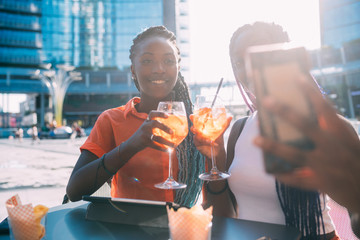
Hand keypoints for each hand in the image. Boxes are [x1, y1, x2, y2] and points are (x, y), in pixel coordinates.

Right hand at [125, 111, 175, 151]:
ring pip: (157, 137)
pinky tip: (167, 150)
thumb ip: (156, 124)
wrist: (132, 143)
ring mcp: (145, 134)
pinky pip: (155, 145)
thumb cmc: (143, 134)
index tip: (168, 116)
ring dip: (166, 142)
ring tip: (174, 145)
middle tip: (172, 132)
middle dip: (164, 127)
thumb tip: (172, 125)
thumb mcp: (147, 127)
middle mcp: (145, 126)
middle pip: (155, 123)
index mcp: (147, 121)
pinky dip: (162, 148)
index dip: (160, 113)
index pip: (152, 114)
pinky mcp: (145, 142)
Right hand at [189, 114, 231, 159]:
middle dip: (192, 118)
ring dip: (197, 130)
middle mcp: (200, 128)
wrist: (217, 151)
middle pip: (194, 121)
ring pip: (194, 130)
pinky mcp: (196, 141)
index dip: (199, 112)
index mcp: (205, 124)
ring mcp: (197, 134)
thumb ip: (225, 124)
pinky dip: (204, 140)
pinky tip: (210, 141)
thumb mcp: (221, 131)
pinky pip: (198, 139)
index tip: (199, 109)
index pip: (200, 116)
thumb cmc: (217, 139)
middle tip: (192, 116)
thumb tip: (230, 116)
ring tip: (201, 132)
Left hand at [253, 76, 359, 211]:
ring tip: (255, 139)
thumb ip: (330, 123)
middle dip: (284, 111)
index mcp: (339, 132)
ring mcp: (325, 165)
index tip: (297, 76)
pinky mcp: (320, 182)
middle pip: (304, 125)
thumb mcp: (346, 136)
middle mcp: (331, 146)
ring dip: (273, 146)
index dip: (311, 92)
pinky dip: (283, 175)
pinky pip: (297, 179)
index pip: (325, 107)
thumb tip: (311, 106)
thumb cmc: (353, 155)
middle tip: (266, 100)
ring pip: (294, 154)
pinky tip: (269, 170)